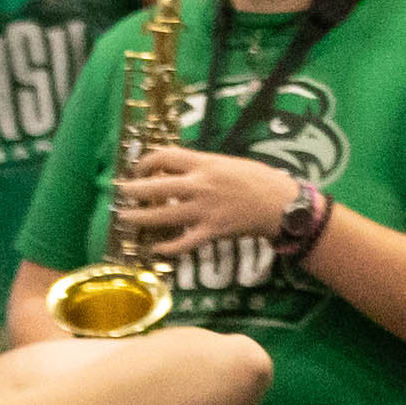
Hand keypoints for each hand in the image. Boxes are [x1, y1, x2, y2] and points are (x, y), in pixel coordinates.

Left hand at [110, 146, 296, 257]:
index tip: (138, 170)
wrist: (284, 204)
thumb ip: (201, 166)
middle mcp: (200, 186)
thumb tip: (174, 168)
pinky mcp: (212, 231)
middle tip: (121, 194)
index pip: (164, 156)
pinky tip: (156, 248)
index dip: (144, 162)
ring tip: (125, 218)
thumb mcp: (228, 163)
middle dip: (132, 191)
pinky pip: (182, 243)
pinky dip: (167, 247)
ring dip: (139, 218)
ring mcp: (204, 210)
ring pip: (161, 216)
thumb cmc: (258, 179)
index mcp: (204, 164)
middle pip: (154, 187)